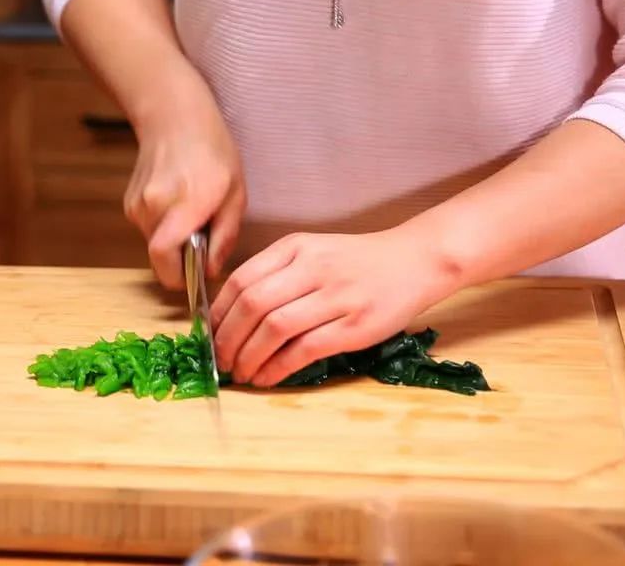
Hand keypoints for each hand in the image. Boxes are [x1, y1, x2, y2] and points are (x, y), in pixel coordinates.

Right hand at [123, 91, 245, 289]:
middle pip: (162, 258)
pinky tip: (177, 203)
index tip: (194, 279)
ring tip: (192, 213)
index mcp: (185, 204)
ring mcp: (138, 206)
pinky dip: (164, 228)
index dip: (178, 278)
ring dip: (174, 241)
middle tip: (202, 240)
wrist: (174, 118)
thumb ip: (225, 236)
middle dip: (181, 259)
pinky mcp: (130, 205)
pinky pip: (149, 230)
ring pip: (155, 245)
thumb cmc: (212, 152)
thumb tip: (210, 270)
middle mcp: (155, 207)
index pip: (165, 258)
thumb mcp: (236, 193)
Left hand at [209, 229, 461, 386]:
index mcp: (296, 247)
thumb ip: (277, 274)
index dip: (218, 313)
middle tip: (222, 360)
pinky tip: (267, 377)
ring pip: (275, 329)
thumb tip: (232, 314)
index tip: (209, 335)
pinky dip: (278, 367)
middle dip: (228, 339)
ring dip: (250, 356)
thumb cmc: (357, 262)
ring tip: (242, 372)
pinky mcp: (355, 326)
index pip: (241, 280)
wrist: (415, 260)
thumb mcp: (313, 251)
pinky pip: (305, 350)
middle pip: (252, 305)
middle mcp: (312, 268)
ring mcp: (336, 296)